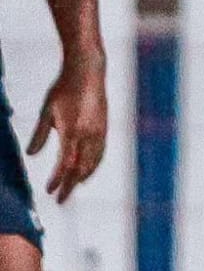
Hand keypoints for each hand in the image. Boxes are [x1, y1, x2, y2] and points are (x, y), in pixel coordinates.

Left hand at [28, 64, 107, 203]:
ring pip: (93, 162)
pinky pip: (101, 152)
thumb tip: (31, 155)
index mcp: (72, 131)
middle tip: (61, 199)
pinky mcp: (105, 126)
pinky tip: (88, 168)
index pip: (65, 163)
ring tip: (74, 186)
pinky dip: (94, 164)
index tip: (49, 191)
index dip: (57, 179)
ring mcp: (100, 131)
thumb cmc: (64, 88)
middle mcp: (89, 134)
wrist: (88, 70)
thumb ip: (40, 134)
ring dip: (83, 176)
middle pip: (80, 168)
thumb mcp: (47, 110)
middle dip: (70, 185)